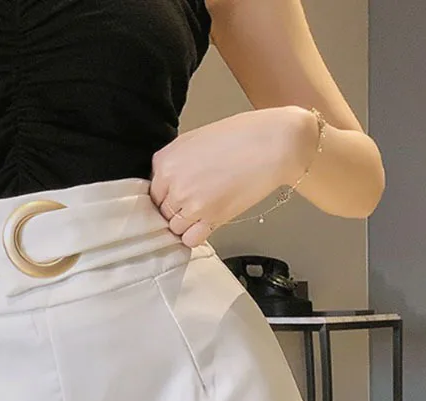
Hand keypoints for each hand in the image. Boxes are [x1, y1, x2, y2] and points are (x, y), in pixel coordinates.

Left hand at [149, 105, 316, 246]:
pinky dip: (196, 236)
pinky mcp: (209, 218)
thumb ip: (175, 162)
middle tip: (195, 203)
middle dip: (176, 210)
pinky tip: (206, 225)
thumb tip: (168, 183)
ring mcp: (190, 203)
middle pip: (162, 211)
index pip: (153, 192)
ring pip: (174, 227)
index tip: (179, 195)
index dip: (167, 196)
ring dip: (187, 224)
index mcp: (165, 161)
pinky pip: (190, 239)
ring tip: (204, 212)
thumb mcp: (194, 140)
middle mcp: (172, 183)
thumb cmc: (240, 136)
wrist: (272, 144)